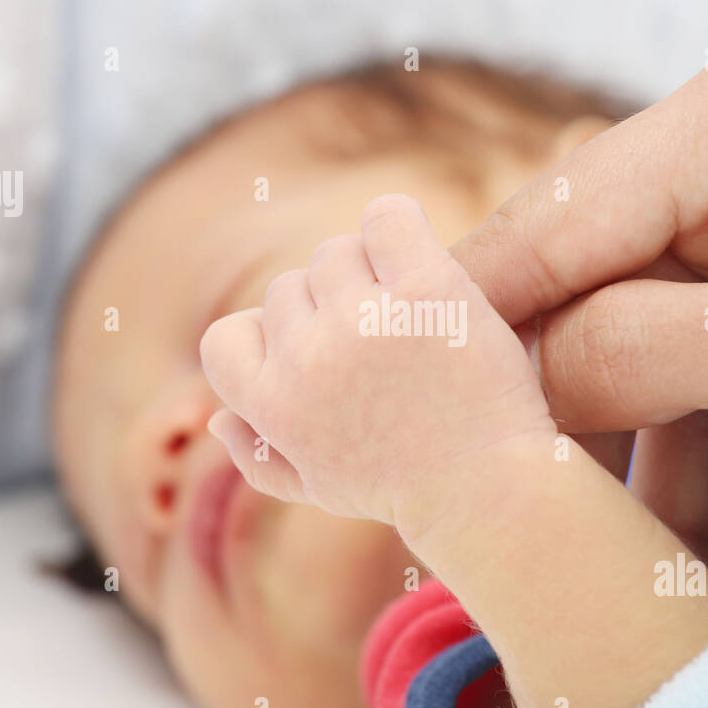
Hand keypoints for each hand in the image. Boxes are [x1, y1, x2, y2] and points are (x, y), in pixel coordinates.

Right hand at [198, 194, 555, 538]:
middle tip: (386, 345)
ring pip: (337, 252)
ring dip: (371, 272)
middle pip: (289, 288)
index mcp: (271, 406)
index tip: (319, 355)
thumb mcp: (322, 487)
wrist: (492, 490)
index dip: (269, 338)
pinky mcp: (425, 292)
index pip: (226, 337)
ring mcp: (363, 321)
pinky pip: (388, 217)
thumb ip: (259, 457)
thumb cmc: (409, 489)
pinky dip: (400, 226)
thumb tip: (215, 420)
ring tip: (413, 316)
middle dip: (330, 310)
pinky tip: (425, 266)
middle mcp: (306, 359)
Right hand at [452, 15, 707, 548]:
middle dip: (558, 380)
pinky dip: (700, 412)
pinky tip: (679, 506)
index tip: (398, 387)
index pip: (561, 215)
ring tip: (601, 529)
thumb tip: (519, 377)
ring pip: (655, 309)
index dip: (472, 309)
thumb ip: (648, 354)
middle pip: (599, 263)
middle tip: (494, 475)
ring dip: (634, 421)